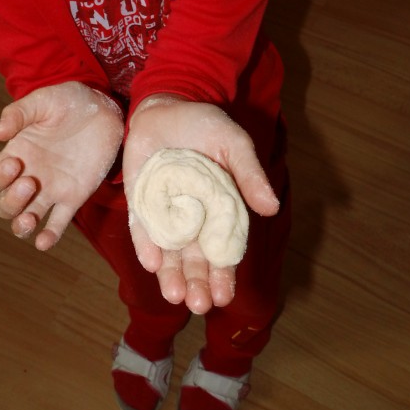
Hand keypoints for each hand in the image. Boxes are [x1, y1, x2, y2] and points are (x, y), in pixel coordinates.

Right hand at [0, 82, 123, 248]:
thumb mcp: (42, 100)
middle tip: (30, 182)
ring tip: (29, 220)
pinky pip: (58, 223)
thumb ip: (18, 114)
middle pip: (6, 205)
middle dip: (11, 201)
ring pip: (27, 218)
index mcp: (17, 154)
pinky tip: (44, 242)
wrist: (104, 107)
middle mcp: (30, 176)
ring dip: (22, 225)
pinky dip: (49, 236)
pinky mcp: (75, 196)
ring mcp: (52, 189)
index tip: (14, 162)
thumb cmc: (68, 100)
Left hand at [123, 96, 279, 313]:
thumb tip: (271, 206)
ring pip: (169, 252)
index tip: (224, 295)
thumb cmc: (205, 125)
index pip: (223, 250)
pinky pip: (142, 228)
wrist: (165, 105)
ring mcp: (164, 212)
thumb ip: (249, 174)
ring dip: (171, 274)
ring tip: (175, 296)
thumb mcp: (233, 144)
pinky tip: (152, 262)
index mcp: (220, 210)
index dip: (223, 274)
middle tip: (199, 304)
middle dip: (197, 283)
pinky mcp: (139, 203)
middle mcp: (192, 218)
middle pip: (195, 259)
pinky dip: (146, 245)